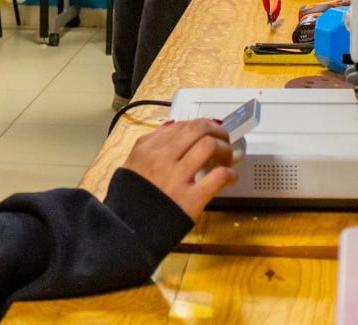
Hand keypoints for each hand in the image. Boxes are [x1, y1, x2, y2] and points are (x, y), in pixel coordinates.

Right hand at [121, 119, 238, 218]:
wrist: (128, 231)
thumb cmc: (129, 200)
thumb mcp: (131, 165)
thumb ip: (149, 146)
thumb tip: (173, 129)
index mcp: (147, 149)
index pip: (181, 125)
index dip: (200, 126)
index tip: (207, 133)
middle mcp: (162, 158)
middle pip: (198, 128)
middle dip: (217, 130)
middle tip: (223, 139)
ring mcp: (177, 177)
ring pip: (209, 145)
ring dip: (225, 149)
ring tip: (227, 158)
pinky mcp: (190, 198)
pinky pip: (218, 176)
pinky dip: (229, 174)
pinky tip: (230, 178)